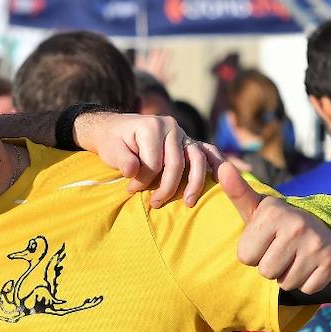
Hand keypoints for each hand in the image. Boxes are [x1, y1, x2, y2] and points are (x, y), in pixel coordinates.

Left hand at [74, 112, 226, 207]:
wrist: (117, 129)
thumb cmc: (114, 142)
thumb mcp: (111, 150)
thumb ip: (122, 160)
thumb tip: (132, 172)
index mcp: (152, 126)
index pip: (154, 161)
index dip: (143, 180)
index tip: (131, 190)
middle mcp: (172, 128)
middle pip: (177, 163)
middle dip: (167, 187)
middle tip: (155, 204)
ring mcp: (183, 134)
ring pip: (197, 159)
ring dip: (194, 183)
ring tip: (189, 203)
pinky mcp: (190, 142)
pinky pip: (208, 152)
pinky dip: (216, 165)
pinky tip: (219, 180)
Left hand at [220, 162, 330, 293]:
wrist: (323, 227)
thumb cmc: (278, 222)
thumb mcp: (256, 208)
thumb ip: (236, 191)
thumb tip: (221, 166)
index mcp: (272, 213)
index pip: (245, 257)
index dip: (253, 252)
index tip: (265, 239)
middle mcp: (297, 226)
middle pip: (265, 271)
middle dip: (270, 265)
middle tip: (281, 249)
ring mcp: (317, 244)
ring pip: (285, 282)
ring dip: (287, 274)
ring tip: (294, 255)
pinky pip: (306, 288)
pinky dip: (306, 281)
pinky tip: (309, 263)